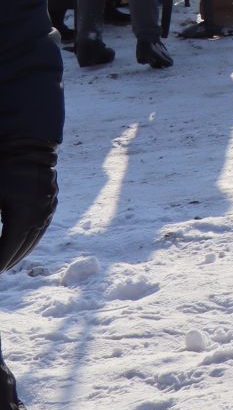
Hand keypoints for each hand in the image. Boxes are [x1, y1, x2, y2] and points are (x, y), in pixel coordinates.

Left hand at [0, 138, 57, 273]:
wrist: (28, 146)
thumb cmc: (4, 169)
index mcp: (23, 215)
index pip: (8, 249)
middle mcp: (39, 216)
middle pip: (21, 248)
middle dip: (6, 262)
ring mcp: (48, 210)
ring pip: (33, 241)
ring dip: (18, 254)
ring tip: (5, 263)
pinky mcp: (51, 204)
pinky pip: (40, 230)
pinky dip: (28, 241)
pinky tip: (20, 244)